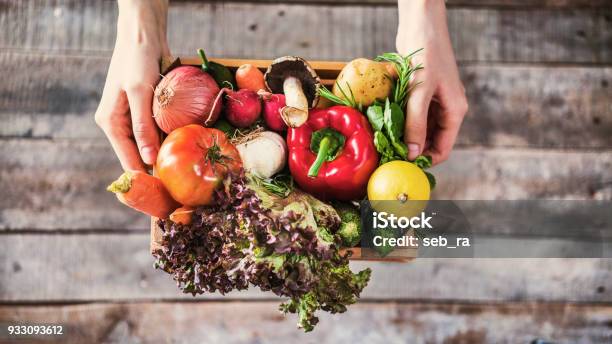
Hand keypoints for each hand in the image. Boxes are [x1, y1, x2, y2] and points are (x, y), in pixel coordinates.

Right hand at [95, 0, 168, 170]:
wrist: (143, 36)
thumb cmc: (138, 60)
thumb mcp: (140, 93)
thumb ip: (144, 126)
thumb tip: (149, 158)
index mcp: (110, 123)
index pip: (128, 161)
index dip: (145, 179)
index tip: (164, 195)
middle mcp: (119, 124)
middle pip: (138, 156)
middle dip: (157, 169)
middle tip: (179, 187)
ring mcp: (132, 119)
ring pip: (150, 145)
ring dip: (166, 155)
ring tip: (184, 173)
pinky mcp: (146, 112)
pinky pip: (157, 132)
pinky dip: (169, 139)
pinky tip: (185, 148)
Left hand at [396, 0, 467, 164]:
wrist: (421, 24)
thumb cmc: (426, 55)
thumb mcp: (420, 92)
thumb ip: (416, 123)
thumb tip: (412, 152)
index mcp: (455, 111)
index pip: (443, 148)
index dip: (425, 159)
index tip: (403, 165)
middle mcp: (446, 108)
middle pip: (430, 140)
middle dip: (412, 148)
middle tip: (389, 154)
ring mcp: (433, 100)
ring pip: (419, 127)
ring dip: (404, 134)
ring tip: (385, 141)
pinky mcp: (420, 92)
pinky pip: (411, 114)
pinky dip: (400, 120)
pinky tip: (386, 123)